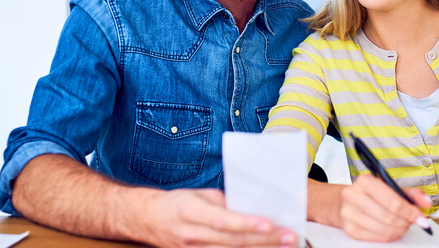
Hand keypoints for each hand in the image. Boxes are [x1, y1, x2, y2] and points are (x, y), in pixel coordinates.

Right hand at [147, 188, 297, 247]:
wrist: (149, 220)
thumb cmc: (177, 203)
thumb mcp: (200, 195)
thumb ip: (225, 202)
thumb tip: (253, 207)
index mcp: (191, 211)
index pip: (223, 220)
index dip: (246, 223)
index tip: (269, 223)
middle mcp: (192, 234)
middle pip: (233, 241)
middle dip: (265, 239)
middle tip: (290, 236)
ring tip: (285, 245)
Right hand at [338, 174, 430, 241]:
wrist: (344, 202)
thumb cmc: (370, 194)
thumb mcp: (389, 188)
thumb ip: (410, 194)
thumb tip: (426, 202)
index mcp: (365, 181)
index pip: (392, 201)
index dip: (410, 212)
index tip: (421, 218)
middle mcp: (353, 195)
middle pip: (388, 216)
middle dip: (405, 222)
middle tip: (411, 222)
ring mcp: (349, 213)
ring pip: (383, 229)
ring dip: (398, 230)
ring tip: (402, 226)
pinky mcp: (349, 228)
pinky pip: (374, 238)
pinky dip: (387, 236)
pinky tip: (391, 230)